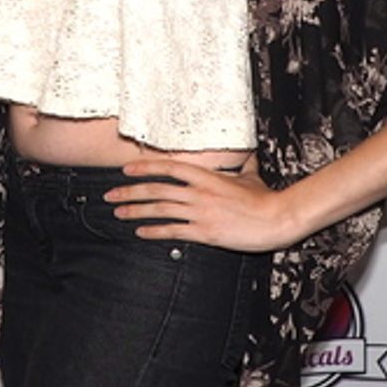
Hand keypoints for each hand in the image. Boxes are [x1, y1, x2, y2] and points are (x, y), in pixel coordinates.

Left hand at [104, 154, 300, 253]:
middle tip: (109, 195)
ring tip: (118, 213)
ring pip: (160, 210)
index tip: (126, 170)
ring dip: (136, 212)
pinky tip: (141, 232)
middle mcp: (199, 192)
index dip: (144, 167)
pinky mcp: (205, 232)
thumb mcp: (250, 177)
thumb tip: (247, 154)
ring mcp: (200, 212)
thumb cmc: (264, 198)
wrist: (277, 219)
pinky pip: (173, 231)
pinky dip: (154, 231)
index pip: (168, 167)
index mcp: (206, 176)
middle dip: (129, 192)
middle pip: (156, 189)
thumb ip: (243, 165)